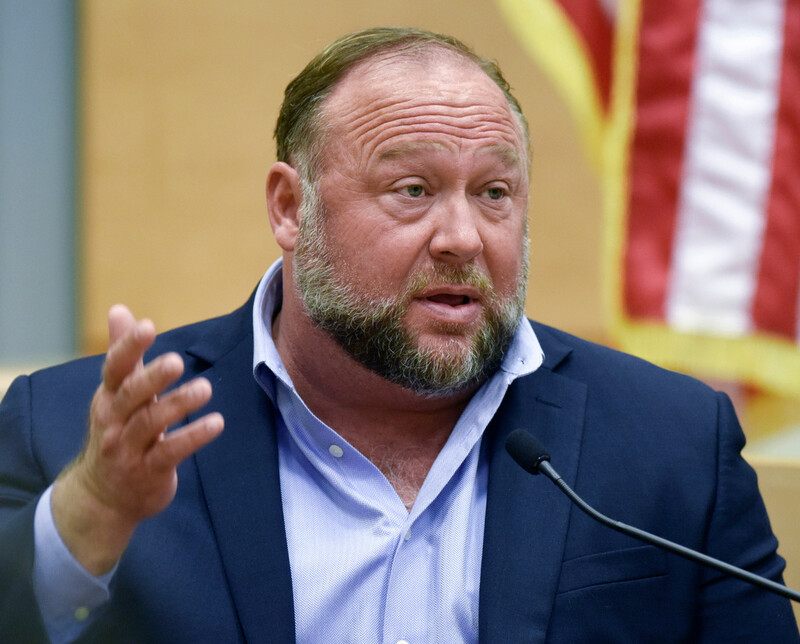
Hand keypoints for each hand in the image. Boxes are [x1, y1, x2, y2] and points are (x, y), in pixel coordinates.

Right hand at [51, 305, 223, 574]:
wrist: (103, 498)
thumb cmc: (117, 433)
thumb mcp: (116, 394)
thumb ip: (124, 353)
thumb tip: (120, 309)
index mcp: (108, 397)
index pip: (114, 368)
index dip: (128, 346)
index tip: (147, 326)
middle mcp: (114, 422)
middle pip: (131, 395)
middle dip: (152, 377)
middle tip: (176, 360)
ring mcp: (129, 449)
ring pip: (151, 423)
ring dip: (179, 405)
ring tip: (205, 388)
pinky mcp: (149, 471)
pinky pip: (171, 451)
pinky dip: (194, 436)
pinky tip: (216, 422)